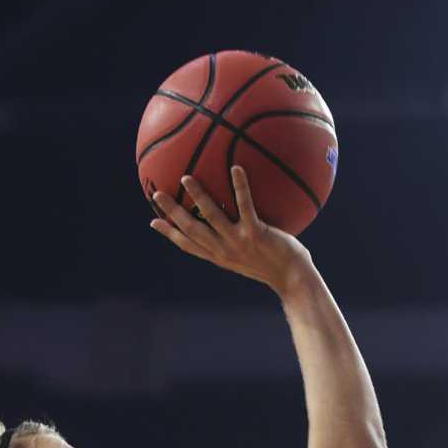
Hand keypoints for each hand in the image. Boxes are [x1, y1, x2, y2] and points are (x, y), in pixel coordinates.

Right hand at [149, 167, 312, 292]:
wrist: (293, 280)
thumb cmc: (276, 266)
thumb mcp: (251, 256)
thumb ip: (238, 242)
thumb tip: (237, 224)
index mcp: (220, 257)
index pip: (188, 245)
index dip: (169, 233)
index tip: (153, 221)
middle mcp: (224, 251)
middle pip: (191, 230)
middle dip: (172, 212)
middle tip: (157, 194)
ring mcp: (238, 242)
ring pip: (212, 217)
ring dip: (198, 197)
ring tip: (186, 178)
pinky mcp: (255, 234)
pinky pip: (245, 206)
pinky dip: (240, 187)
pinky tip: (236, 168)